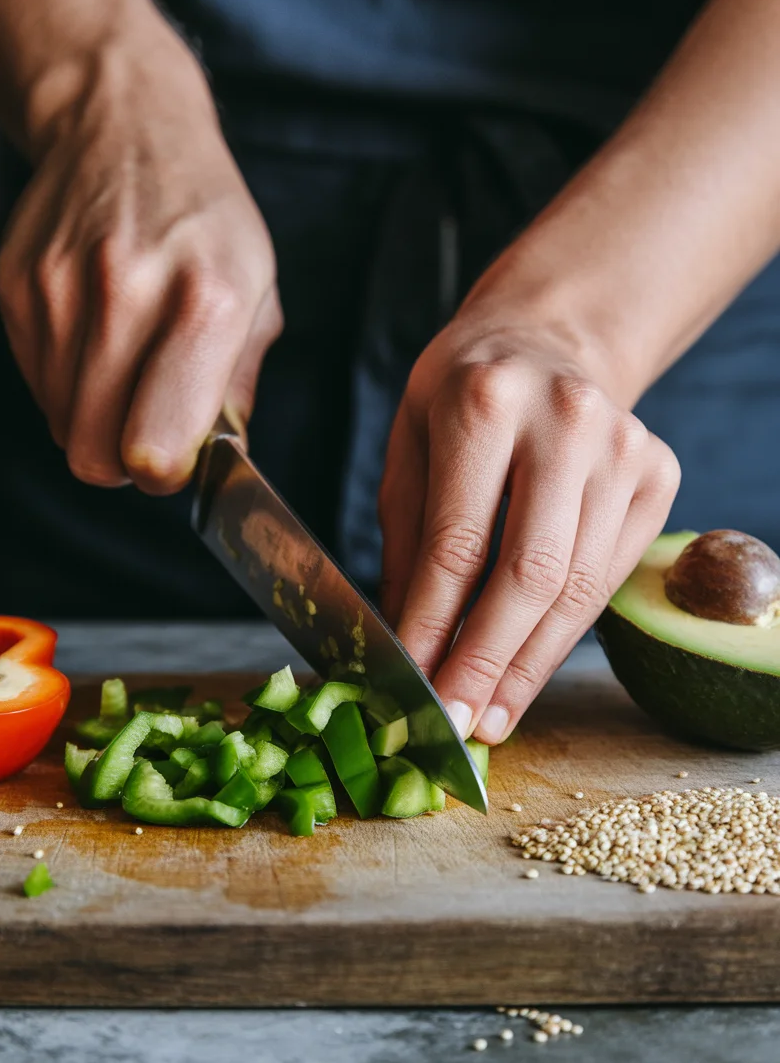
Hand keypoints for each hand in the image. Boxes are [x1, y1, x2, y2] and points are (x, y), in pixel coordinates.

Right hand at [0, 42, 280, 492]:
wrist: (125, 127)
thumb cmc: (206, 221)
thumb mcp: (258, 296)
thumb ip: (237, 393)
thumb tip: (219, 465)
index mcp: (206, 302)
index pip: (156, 443)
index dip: (164, 474)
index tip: (174, 461)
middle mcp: (127, 293)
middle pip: (94, 453)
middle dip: (124, 461)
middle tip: (150, 427)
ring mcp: (61, 288)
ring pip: (63, 425)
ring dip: (96, 419)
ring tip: (129, 365)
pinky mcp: (18, 286)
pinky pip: (39, 384)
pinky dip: (69, 382)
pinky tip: (97, 335)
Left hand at [379, 315, 679, 744]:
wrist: (549, 340)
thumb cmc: (462, 397)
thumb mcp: (409, 447)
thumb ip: (408, 543)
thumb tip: (404, 644)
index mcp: (485, 401)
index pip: (457, 542)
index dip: (434, 626)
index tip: (412, 685)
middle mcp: (566, 420)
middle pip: (531, 573)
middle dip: (488, 661)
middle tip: (457, 722)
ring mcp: (624, 448)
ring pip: (577, 589)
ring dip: (528, 665)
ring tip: (490, 715)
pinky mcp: (658, 476)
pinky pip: (608, 580)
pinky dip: (563, 634)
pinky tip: (525, 670)